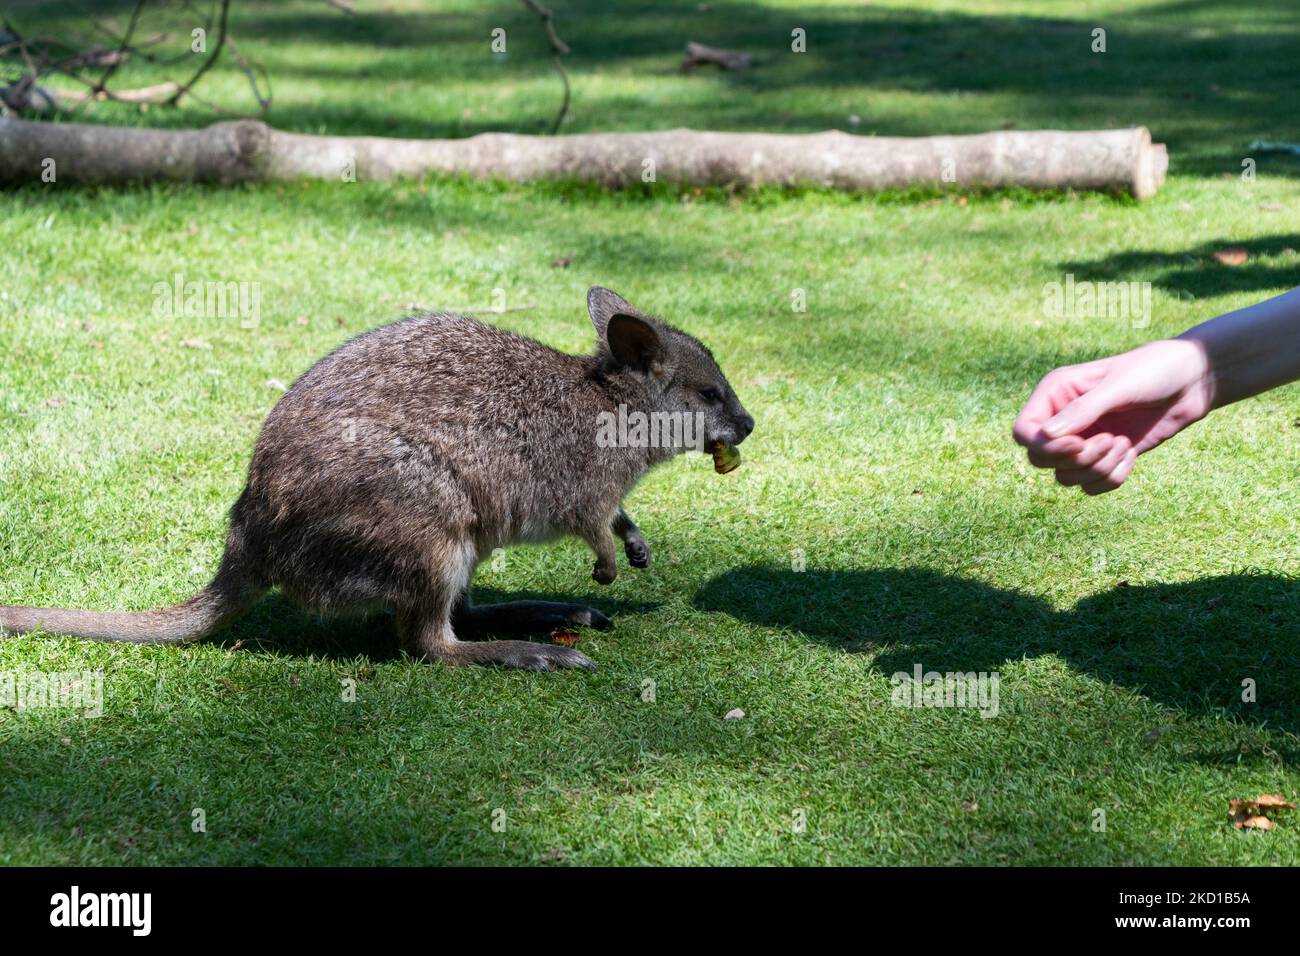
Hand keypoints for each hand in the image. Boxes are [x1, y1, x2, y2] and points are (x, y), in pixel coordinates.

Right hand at [1012, 339, 1212, 494]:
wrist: (1193, 381)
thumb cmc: (1155, 370)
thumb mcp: (1118, 386)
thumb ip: (1082, 411)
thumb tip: (1045, 435)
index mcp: (1055, 394)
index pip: (1024, 432)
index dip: (1044, 446)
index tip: (1077, 444)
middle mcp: (1062, 419)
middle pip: (1040, 459)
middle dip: (1077, 459)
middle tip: (1109, 440)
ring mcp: (1082, 440)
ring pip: (1066, 477)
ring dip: (1098, 468)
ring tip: (1124, 444)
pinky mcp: (1103, 457)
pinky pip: (1091, 486)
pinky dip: (1112, 477)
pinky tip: (1131, 453)